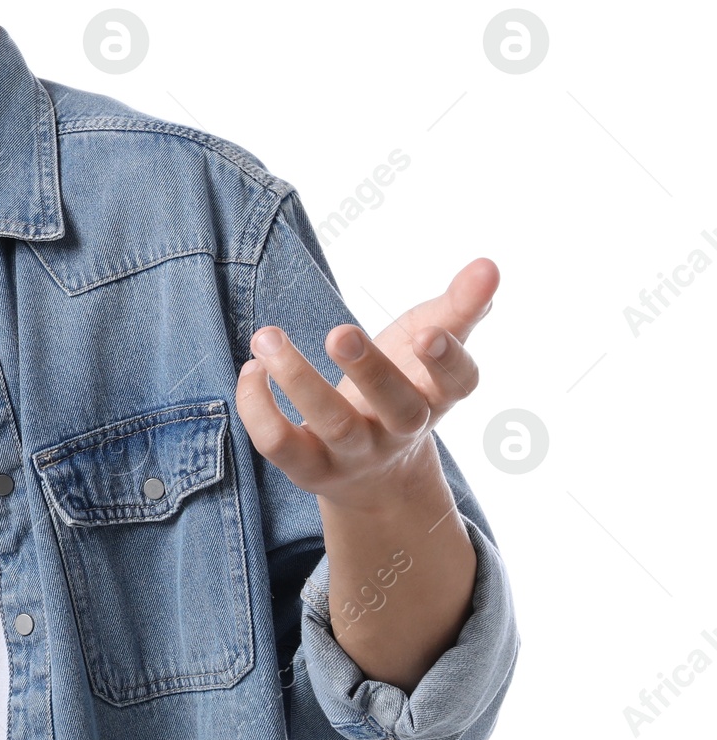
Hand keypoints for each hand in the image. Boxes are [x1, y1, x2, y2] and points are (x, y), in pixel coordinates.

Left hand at [235, 257, 498, 513]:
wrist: (374, 474)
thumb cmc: (405, 385)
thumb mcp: (430, 344)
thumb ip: (459, 307)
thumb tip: (489, 264)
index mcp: (436, 397)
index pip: (457, 385)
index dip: (448, 361)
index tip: (430, 332)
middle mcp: (400, 430)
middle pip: (396, 409)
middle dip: (370, 371)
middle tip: (340, 331)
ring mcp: (355, 453)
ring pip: (333, 424)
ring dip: (297, 378)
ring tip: (267, 336)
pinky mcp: (309, 467)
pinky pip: (279, 443)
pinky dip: (257, 406)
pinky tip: (252, 367)